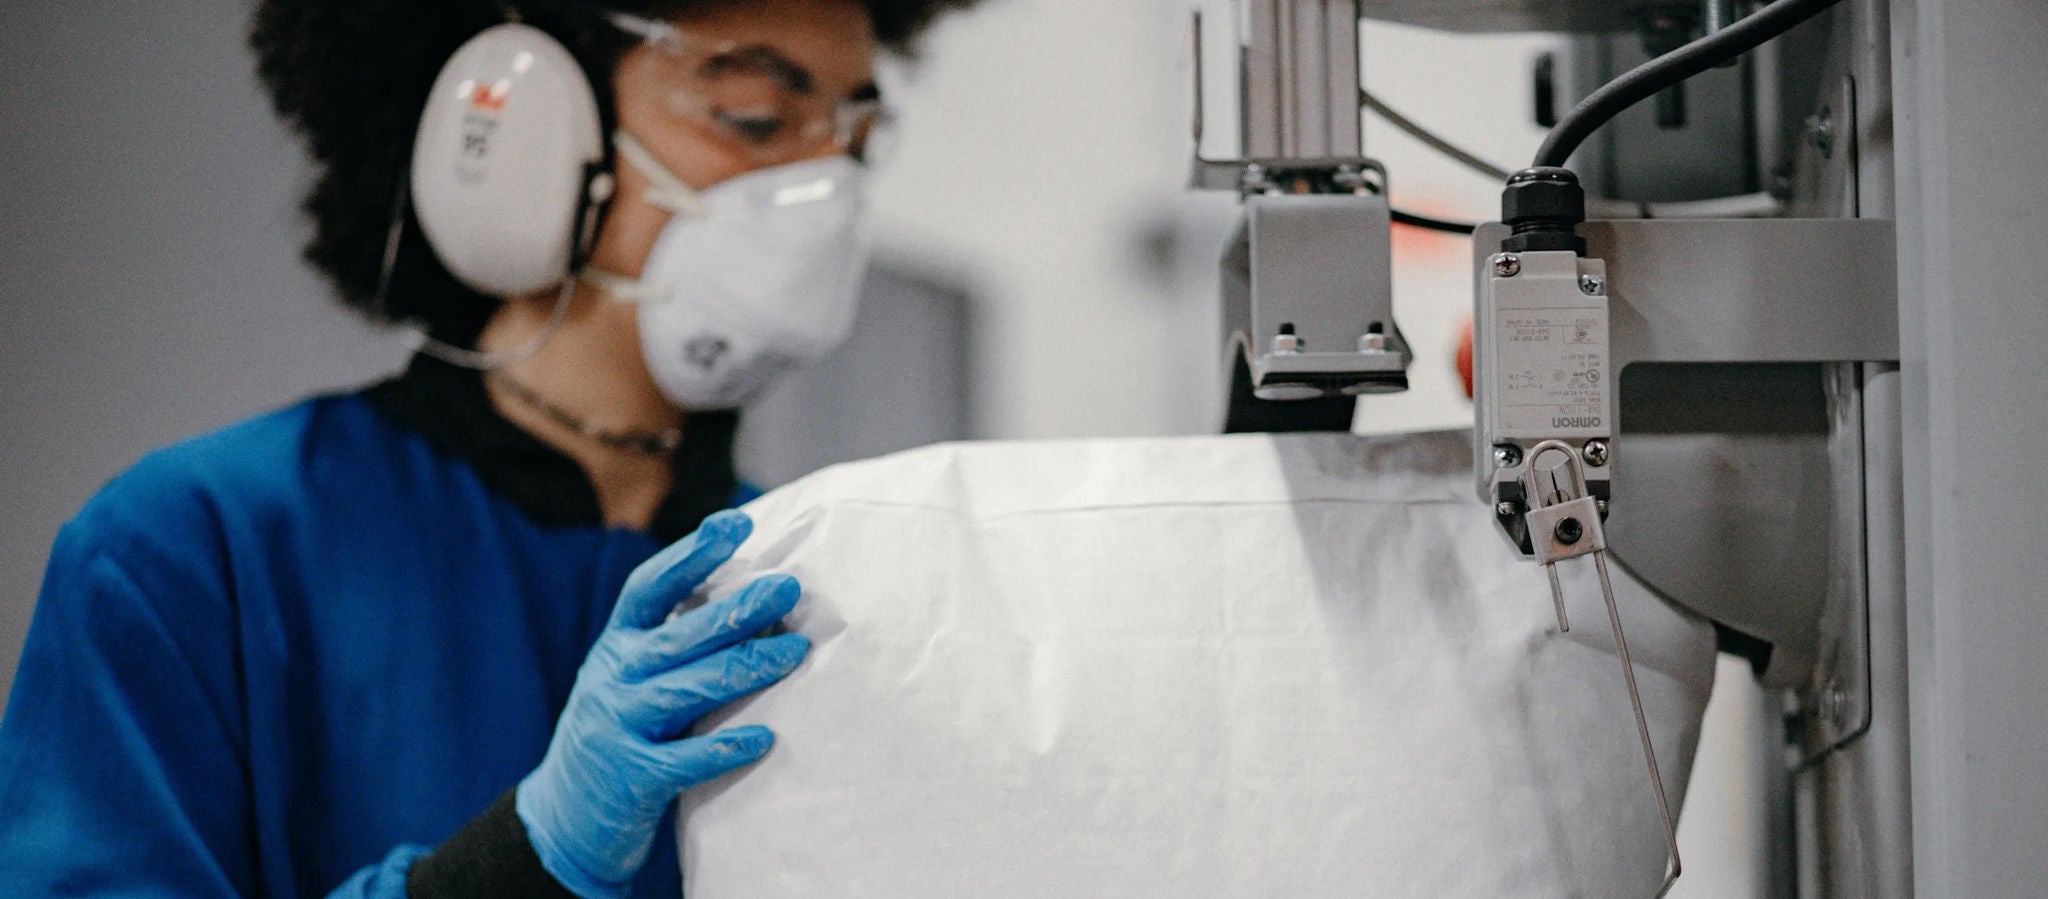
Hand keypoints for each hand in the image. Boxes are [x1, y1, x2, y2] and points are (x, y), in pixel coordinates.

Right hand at [515, 510, 806, 897]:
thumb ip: (672, 642)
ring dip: (744, 668)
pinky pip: (683, 760)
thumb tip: (751, 598)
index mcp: (616, 645)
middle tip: (787, 588)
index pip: (650, 587)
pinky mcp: (631, 779)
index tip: (736, 523)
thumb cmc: (619, 732)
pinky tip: (764, 738)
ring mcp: (618, 727)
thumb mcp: (629, 676)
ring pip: (686, 690)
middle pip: (679, 636)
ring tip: (793, 652)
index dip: (692, 553)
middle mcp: (613, 678)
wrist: (562, 819)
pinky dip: (724, 747)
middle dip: (737, 609)